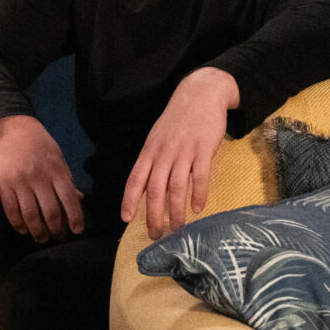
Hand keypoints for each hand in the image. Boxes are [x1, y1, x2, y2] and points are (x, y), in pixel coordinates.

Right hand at [0, 115, 84, 241]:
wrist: (12, 129)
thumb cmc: (38, 144)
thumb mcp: (57, 157)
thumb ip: (66, 179)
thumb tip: (79, 199)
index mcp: (56, 171)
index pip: (69, 199)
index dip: (75, 218)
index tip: (77, 230)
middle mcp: (39, 178)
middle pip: (50, 211)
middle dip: (56, 229)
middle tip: (58, 238)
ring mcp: (20, 181)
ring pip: (31, 214)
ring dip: (37, 231)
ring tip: (41, 238)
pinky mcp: (3, 183)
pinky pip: (11, 209)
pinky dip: (18, 223)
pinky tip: (23, 229)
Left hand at [121, 67, 238, 238]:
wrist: (200, 94)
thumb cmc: (177, 120)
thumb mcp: (157, 139)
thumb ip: (152, 162)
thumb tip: (145, 188)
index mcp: (149, 152)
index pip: (135, 180)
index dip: (129, 200)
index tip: (126, 219)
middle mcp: (163, 154)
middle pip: (155, 190)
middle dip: (153, 215)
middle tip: (156, 235)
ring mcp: (183, 152)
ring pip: (176, 187)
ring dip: (176, 211)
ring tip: (177, 228)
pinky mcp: (204, 149)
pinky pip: (200, 176)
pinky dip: (198, 194)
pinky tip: (198, 208)